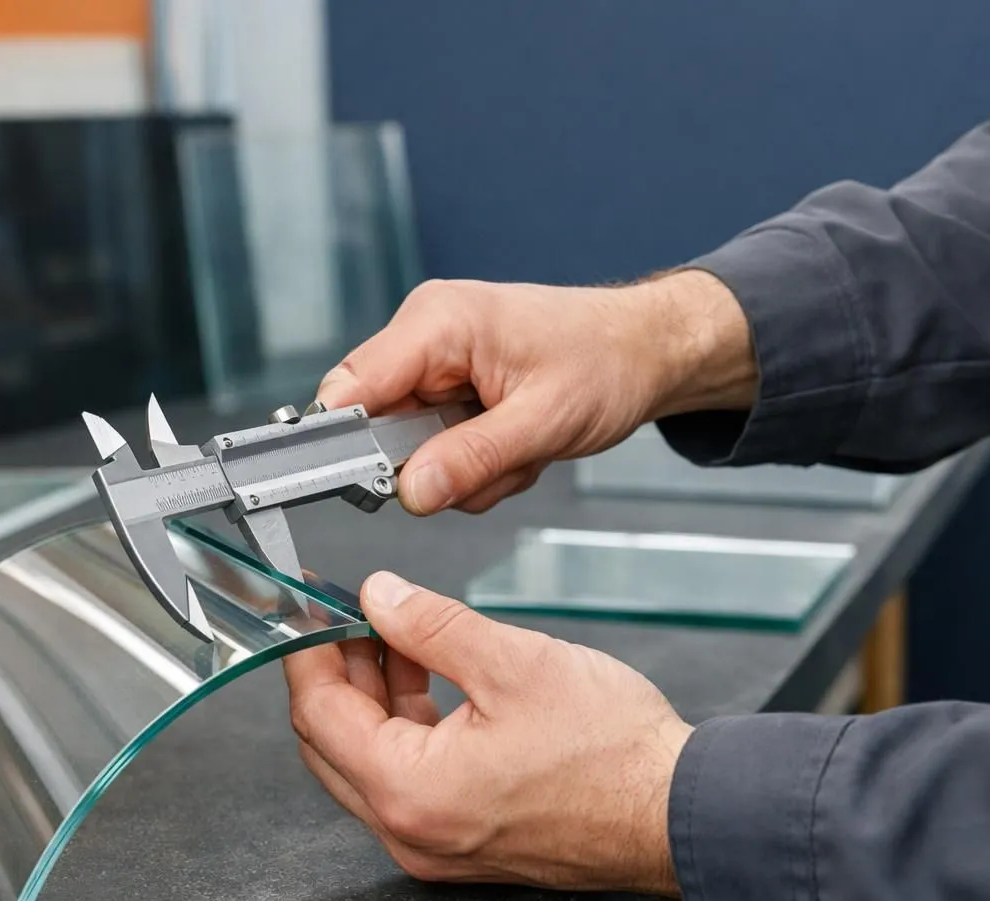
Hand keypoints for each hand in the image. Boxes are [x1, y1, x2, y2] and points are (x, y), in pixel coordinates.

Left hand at [283, 571, 692, 894]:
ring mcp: (436, 844)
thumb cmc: (616, 755)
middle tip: (348, 613)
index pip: (318, 713)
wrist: (681, 814)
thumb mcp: (513, 662)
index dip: (309, 647)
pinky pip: (407, 778)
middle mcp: (411, 831)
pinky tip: (427, 674)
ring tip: (394, 631)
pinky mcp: (464, 841)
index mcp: (410, 791)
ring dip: (372, 694)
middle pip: (331, 742)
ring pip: (369, 760)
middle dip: (335, 670)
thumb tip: (380, 597)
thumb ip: (431, 625)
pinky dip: (406, 724)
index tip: (310, 605)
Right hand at [314, 271, 754, 514]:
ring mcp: (436, 361)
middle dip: (429, 461)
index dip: (344, 440)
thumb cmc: (606, 361)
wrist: (645, 350)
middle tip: (490, 461)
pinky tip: (514, 444)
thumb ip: (471, 458)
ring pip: (408, 445)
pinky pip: (434, 445)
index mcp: (437, 322)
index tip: (363, 484)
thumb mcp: (544, 420)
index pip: (351, 386)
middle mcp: (426, 333)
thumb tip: (411, 491)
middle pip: (376, 424)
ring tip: (516, 448)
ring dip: (462, 467)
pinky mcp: (449, 385)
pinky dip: (474, 460)